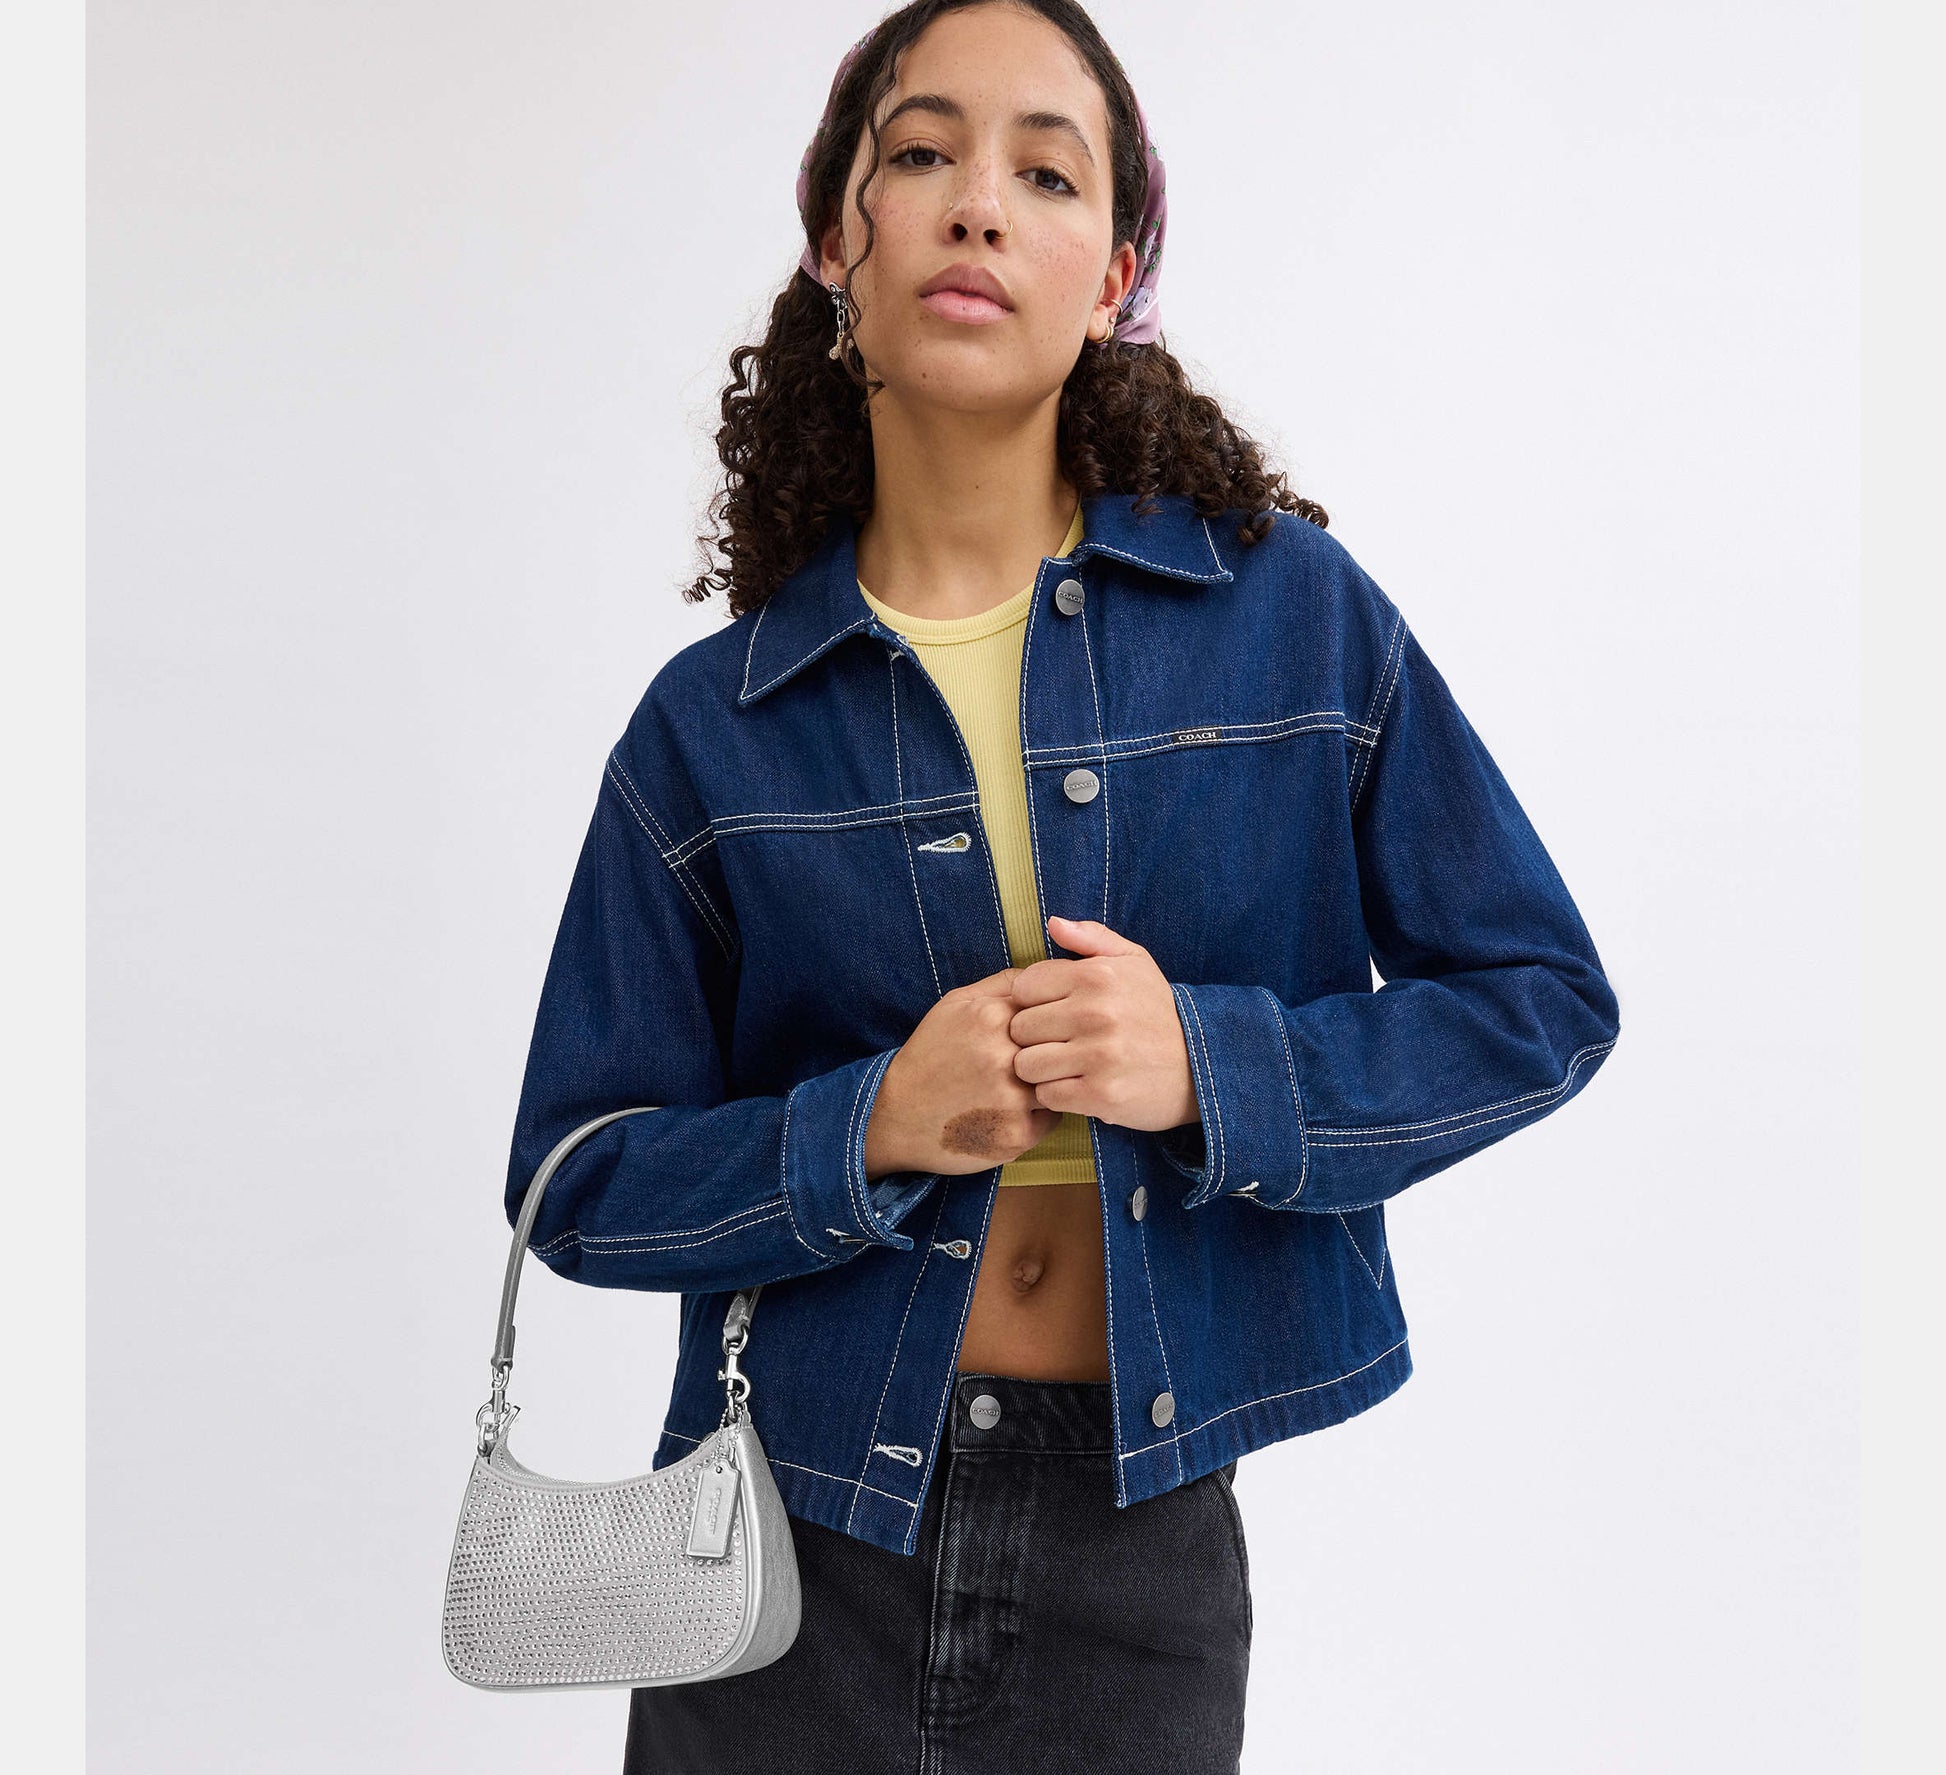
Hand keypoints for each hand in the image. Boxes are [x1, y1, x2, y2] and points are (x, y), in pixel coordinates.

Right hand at [864, 966, 1061, 1178]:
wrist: (896, 1116)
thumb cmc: (930, 1056)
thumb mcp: (954, 1005)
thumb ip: (1000, 984)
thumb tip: (1046, 976)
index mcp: (992, 1018)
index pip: (1052, 1008)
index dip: (1047, 1022)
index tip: (1033, 1034)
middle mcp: (1005, 1056)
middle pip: (1061, 1045)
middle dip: (1054, 1052)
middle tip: (1027, 1063)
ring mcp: (1013, 1098)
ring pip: (1061, 1082)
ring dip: (1048, 1084)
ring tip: (1017, 1088)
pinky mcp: (1018, 1134)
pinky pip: (1053, 1118)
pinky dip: (1038, 1116)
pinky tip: (1009, 1113)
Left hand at [1006, 916, 1199, 1133]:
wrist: (1203, 1067)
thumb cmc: (1158, 1012)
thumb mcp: (1135, 962)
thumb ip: (1092, 938)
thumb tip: (1053, 923)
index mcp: (1097, 976)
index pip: (1023, 988)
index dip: (1033, 1002)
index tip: (1053, 1012)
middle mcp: (1095, 1013)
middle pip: (1020, 1028)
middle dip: (1034, 1037)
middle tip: (1060, 1043)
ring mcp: (1099, 1056)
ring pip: (1027, 1064)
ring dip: (1041, 1070)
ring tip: (1065, 1066)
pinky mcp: (1102, 1095)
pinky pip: (1048, 1095)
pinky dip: (1057, 1095)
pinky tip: (1078, 1087)